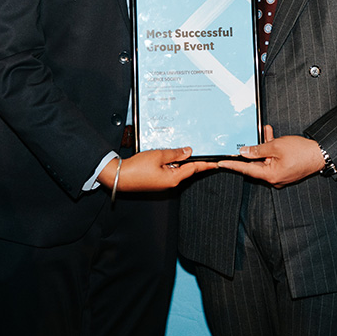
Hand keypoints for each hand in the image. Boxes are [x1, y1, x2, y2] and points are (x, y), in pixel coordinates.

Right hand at [97, 147, 216, 191]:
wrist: (119, 177)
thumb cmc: (137, 168)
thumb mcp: (158, 155)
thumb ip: (175, 153)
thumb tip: (188, 151)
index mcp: (173, 178)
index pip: (194, 169)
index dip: (206, 164)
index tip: (216, 163)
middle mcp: (170, 183)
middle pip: (187, 170)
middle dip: (194, 161)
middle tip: (204, 155)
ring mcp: (163, 184)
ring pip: (177, 170)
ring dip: (181, 162)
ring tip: (184, 152)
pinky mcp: (157, 182)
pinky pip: (169, 172)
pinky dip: (172, 164)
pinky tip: (170, 157)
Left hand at [217, 125, 324, 187]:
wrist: (321, 154)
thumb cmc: (301, 151)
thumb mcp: (276, 146)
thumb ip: (258, 149)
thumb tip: (244, 152)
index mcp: (269, 175)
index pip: (245, 170)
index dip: (232, 165)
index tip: (220, 163)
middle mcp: (274, 178)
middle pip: (256, 164)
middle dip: (251, 149)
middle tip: (242, 141)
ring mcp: (280, 175)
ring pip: (266, 159)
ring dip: (264, 145)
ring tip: (265, 130)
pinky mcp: (285, 170)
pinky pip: (274, 159)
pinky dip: (272, 149)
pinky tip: (271, 135)